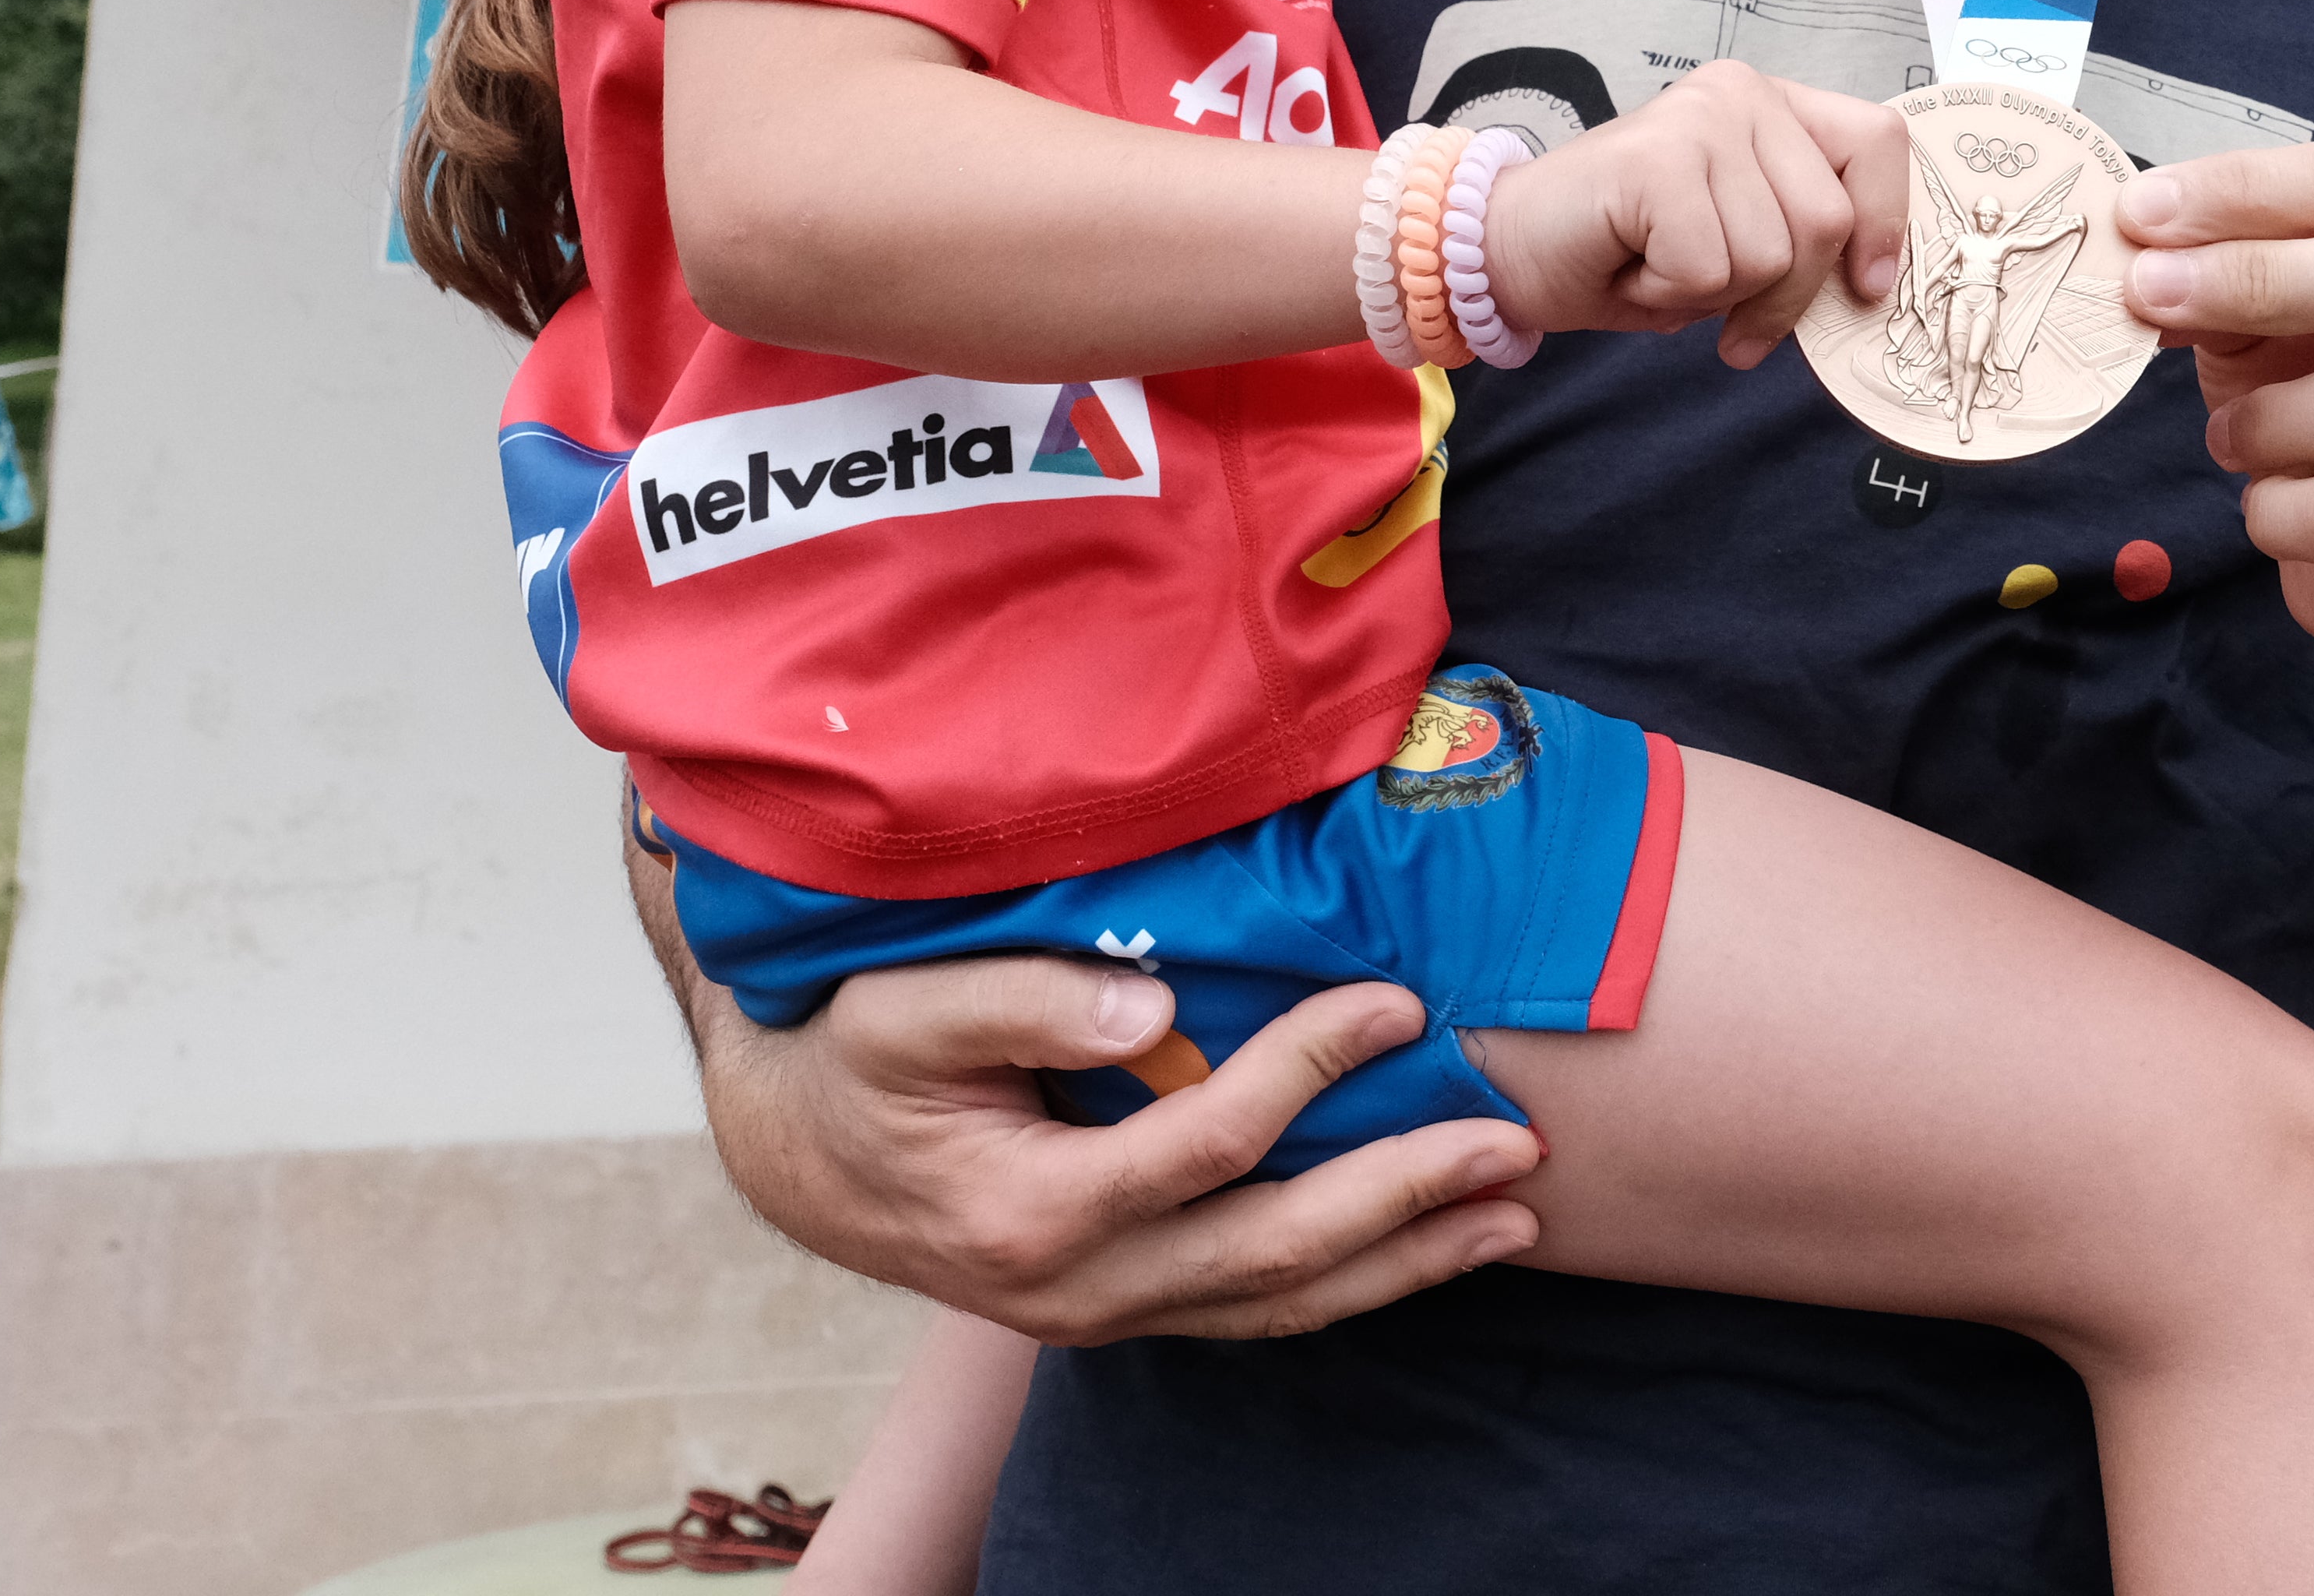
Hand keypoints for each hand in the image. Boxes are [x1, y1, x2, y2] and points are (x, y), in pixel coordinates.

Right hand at [674, 933, 1550, 1342]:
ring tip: (1515, 1217)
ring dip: (1407, 1261)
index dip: (1309, 1069)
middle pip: (1273, 1251)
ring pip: (1280, 1303)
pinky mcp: (1124, 1307)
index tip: (1395, 1001)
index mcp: (1028, 1210)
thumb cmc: (856, 1055)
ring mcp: (1103, 1313)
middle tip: (1515, 1141)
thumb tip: (1154, 1000)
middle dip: (1408, 1198)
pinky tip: (1428, 1247)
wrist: (798, 1150)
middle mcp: (1076, 1288)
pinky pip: (1255, 1309)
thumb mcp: (908, 1009)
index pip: (1207, 1142)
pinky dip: (1352, 1282)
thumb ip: (1025, 1000)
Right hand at [1478, 61, 1906, 367]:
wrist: (1509, 251)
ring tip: (1659, 265)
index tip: (1866, 286)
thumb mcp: (1739, 244)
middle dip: (1784, 295)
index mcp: (1771, 103)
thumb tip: (1875, 283)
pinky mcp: (1658, 159)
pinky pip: (1709, 268)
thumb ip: (1804, 241)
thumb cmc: (1624, 254)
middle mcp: (1741, 93)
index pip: (1878, 141)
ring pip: (1771, 254)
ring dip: (1716, 294)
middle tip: (1721, 307)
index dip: (1887, 221)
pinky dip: (1671, 294)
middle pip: (1828, 219)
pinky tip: (1631, 265)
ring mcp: (1699, 118)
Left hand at [2116, 144, 2313, 684]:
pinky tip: (2268, 505)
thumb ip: (2229, 275)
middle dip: (2259, 278)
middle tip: (2148, 292)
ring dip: (2265, 417)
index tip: (2144, 211)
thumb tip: (2142, 252)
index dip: (2251, 189)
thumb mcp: (2286, 323)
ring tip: (2227, 434)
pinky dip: (2277, 511)